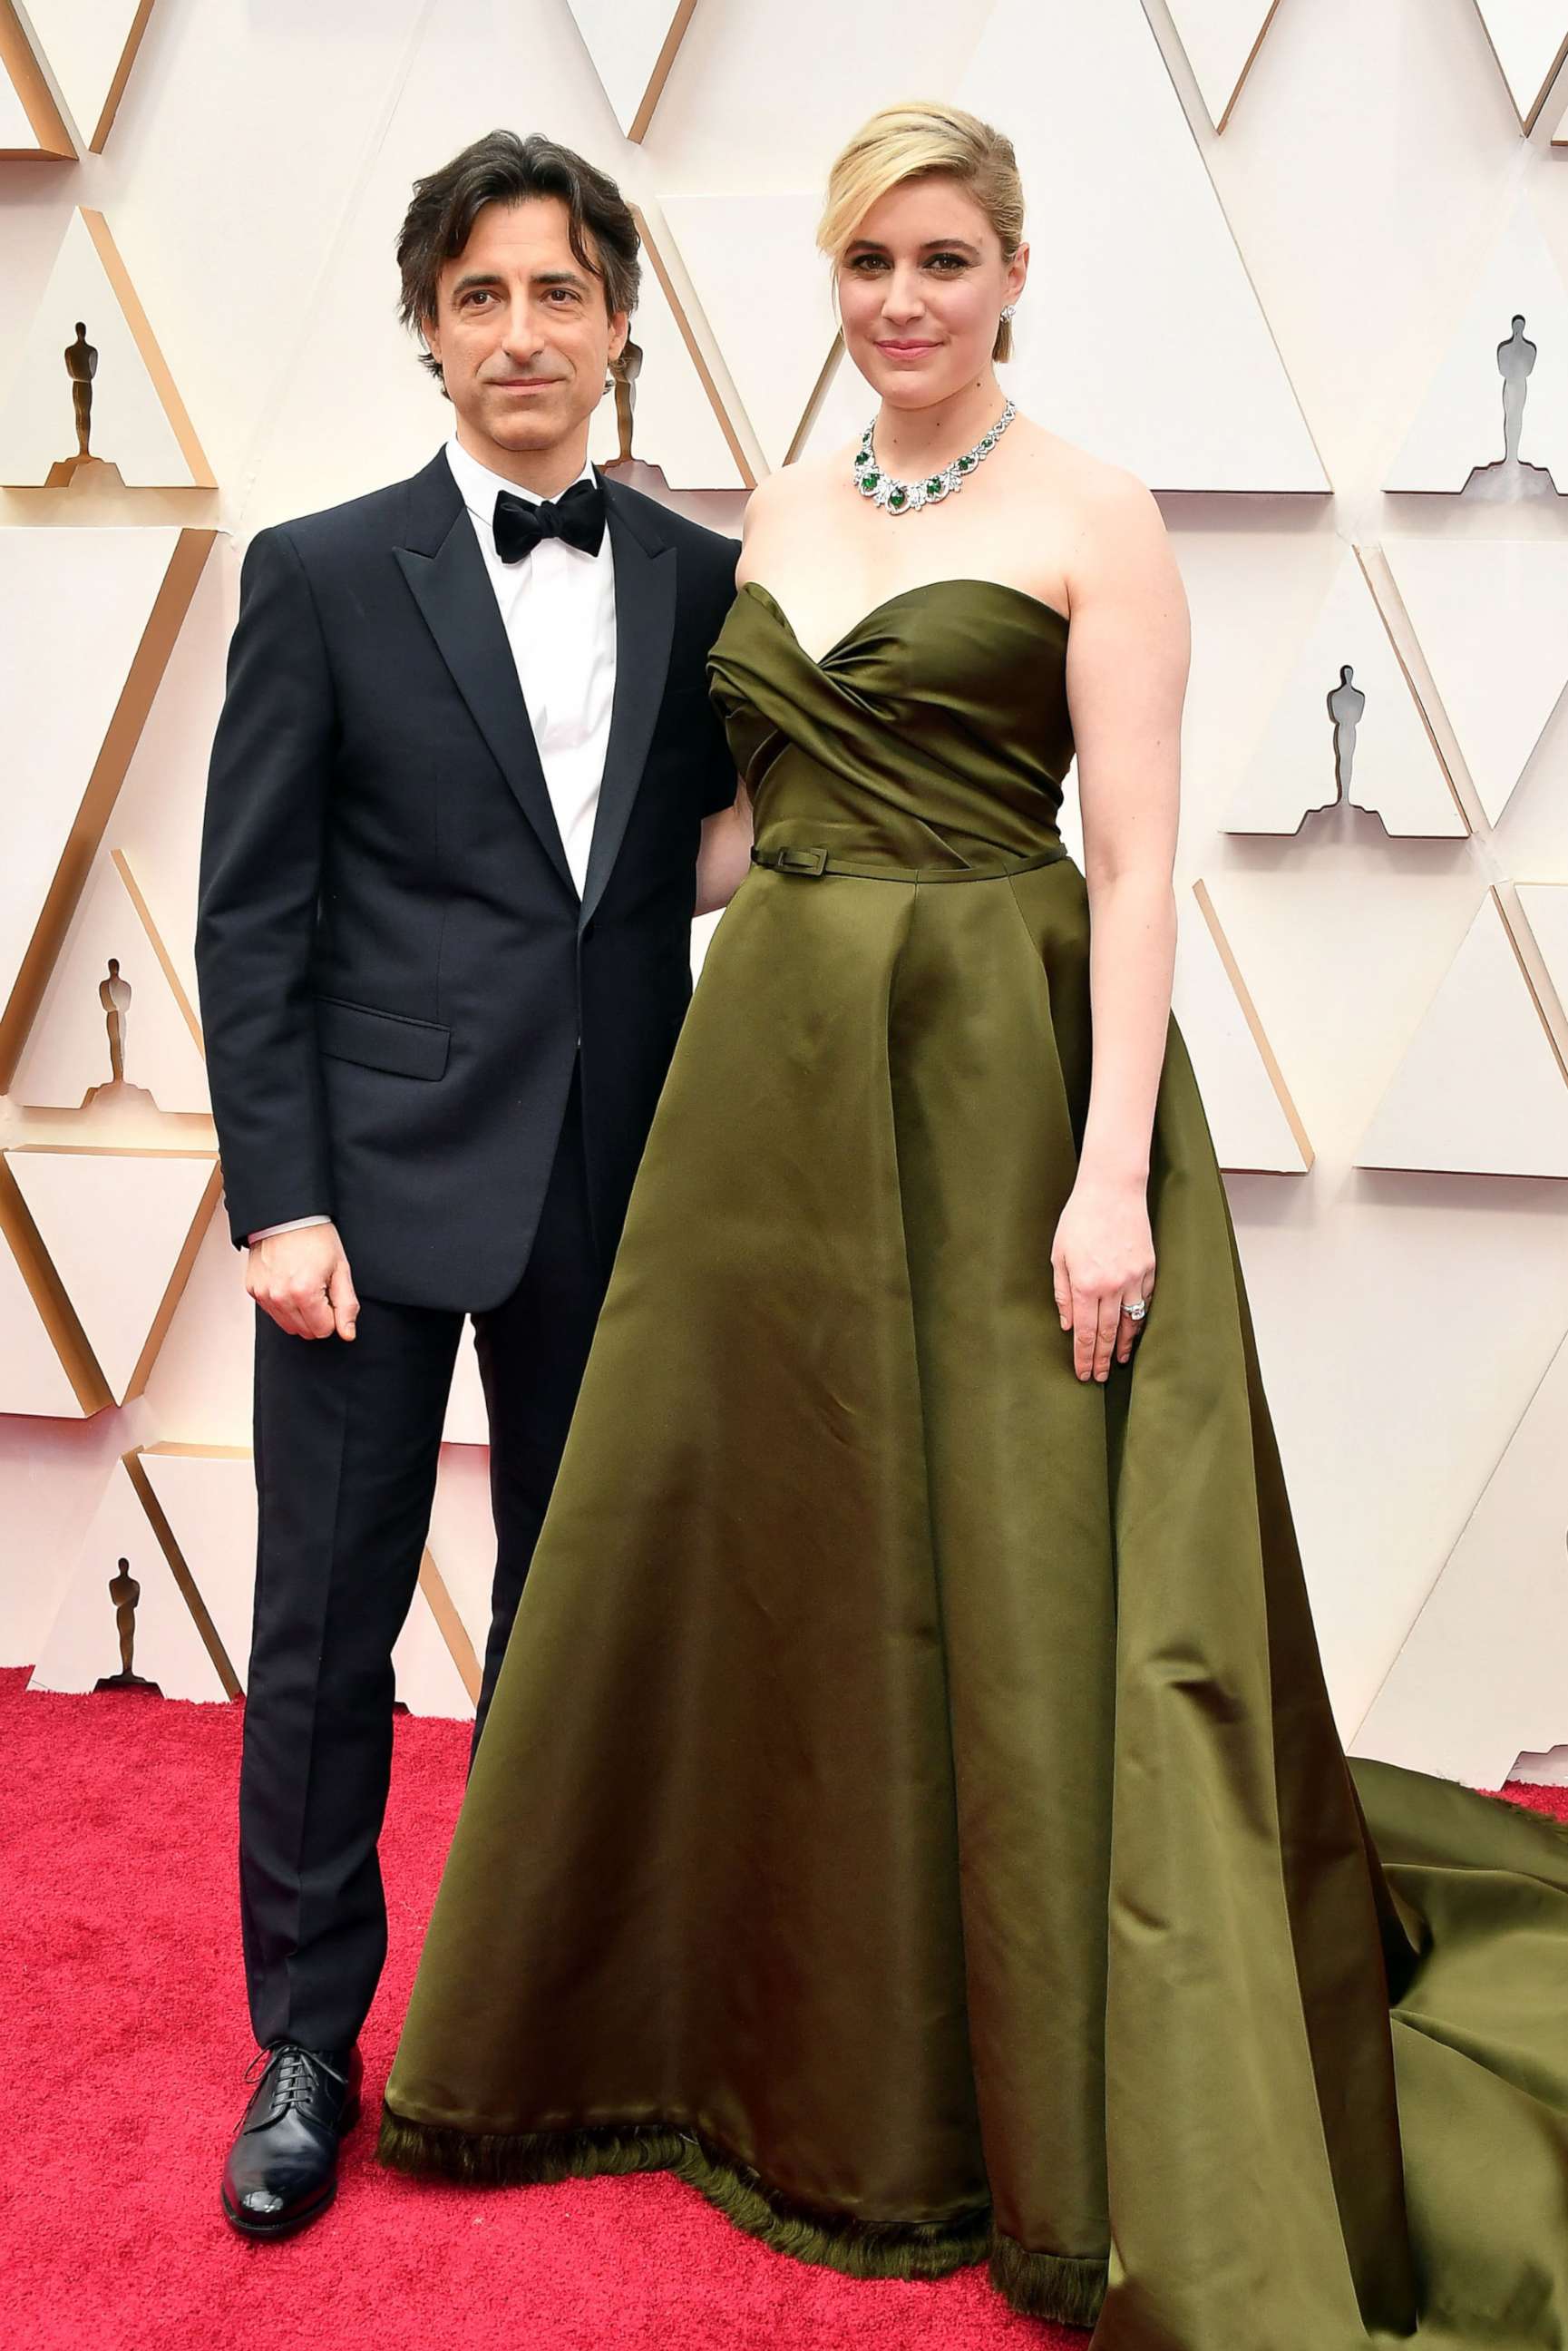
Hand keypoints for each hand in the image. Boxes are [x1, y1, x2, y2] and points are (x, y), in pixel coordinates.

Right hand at [246, 1222, 358, 1341]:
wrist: (287, 1217)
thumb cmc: (315, 1237)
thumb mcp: (340, 1269)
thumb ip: (346, 1305)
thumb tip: (347, 1333)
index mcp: (304, 1293)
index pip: (324, 1330)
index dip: (332, 1315)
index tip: (331, 1295)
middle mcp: (279, 1296)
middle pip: (305, 1331)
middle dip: (317, 1316)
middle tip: (319, 1289)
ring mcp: (263, 1294)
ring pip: (288, 1326)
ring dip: (300, 1313)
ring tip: (304, 1285)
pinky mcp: (253, 1290)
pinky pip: (272, 1312)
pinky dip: (283, 1304)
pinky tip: (289, 1283)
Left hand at [1050, 1174, 1154, 1382]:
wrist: (1112, 1189)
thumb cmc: (1080, 1218)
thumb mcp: (1059, 1254)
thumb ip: (1062, 1292)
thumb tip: (1066, 1324)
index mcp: (1084, 1285)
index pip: (1083, 1332)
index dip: (1083, 1357)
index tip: (1083, 1373)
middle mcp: (1111, 1286)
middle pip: (1106, 1334)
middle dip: (1101, 1359)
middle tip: (1099, 1378)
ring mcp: (1134, 1279)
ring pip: (1130, 1323)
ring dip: (1123, 1345)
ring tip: (1119, 1362)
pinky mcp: (1149, 1270)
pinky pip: (1144, 1303)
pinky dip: (1138, 1321)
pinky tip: (1133, 1332)